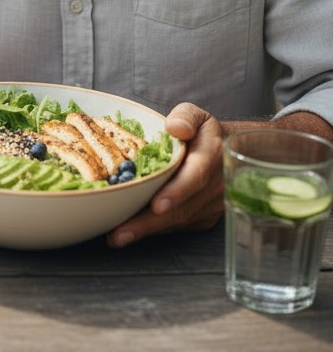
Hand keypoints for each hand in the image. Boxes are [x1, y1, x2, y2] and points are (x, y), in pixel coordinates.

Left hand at [107, 102, 225, 247]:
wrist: (235, 153)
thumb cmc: (204, 131)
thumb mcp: (197, 115)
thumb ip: (185, 117)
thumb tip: (175, 127)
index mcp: (213, 156)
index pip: (195, 176)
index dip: (176, 192)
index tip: (156, 206)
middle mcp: (216, 186)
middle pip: (182, 208)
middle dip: (150, 222)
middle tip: (119, 233)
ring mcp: (212, 205)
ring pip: (178, 221)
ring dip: (147, 231)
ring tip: (116, 236)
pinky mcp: (205, 217)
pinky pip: (179, 226)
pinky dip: (155, 231)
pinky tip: (131, 233)